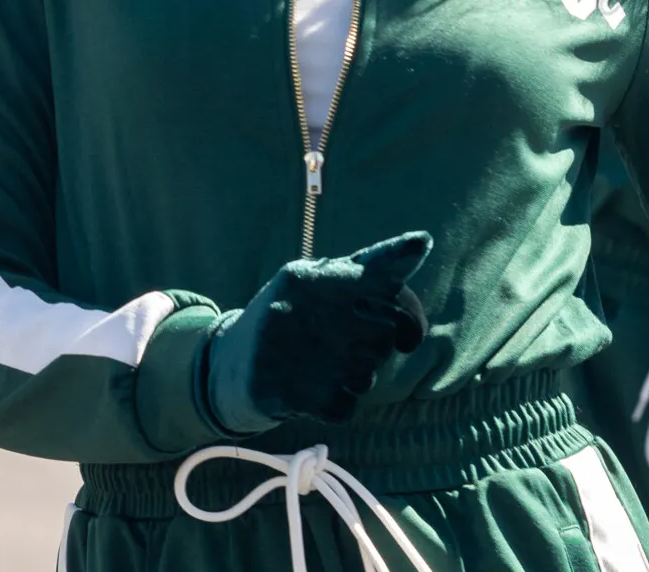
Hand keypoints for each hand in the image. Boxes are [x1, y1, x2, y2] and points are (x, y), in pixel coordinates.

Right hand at [204, 232, 432, 432]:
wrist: (226, 368)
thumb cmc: (288, 320)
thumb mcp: (312, 283)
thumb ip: (363, 269)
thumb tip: (422, 241)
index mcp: (309, 276)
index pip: (376, 271)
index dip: (404, 280)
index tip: (416, 276)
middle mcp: (301, 306)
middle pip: (385, 336)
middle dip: (378, 346)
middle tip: (351, 345)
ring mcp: (292, 349)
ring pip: (367, 375)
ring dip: (357, 377)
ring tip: (325, 366)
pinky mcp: (289, 392)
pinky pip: (346, 406)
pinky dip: (338, 403)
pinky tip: (314, 389)